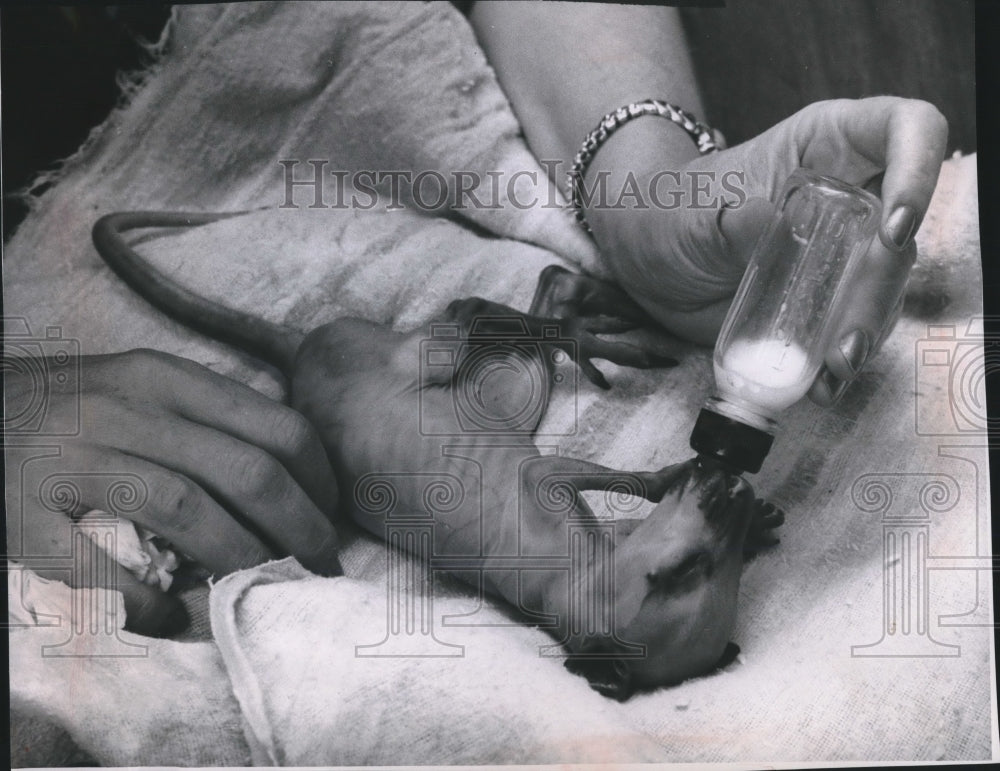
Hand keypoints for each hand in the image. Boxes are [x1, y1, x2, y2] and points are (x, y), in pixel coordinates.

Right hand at [5, 349, 341, 635]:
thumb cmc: (71, 408)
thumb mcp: (143, 390)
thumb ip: (207, 419)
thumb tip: (293, 478)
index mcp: (164, 378)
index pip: (275, 425)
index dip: (321, 479)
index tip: (334, 514)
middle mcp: (124, 410)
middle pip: (246, 472)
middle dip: (300, 528)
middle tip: (320, 564)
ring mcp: (72, 459)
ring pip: (186, 510)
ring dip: (240, 559)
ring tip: (263, 587)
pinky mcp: (22, 512)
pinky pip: (93, 564)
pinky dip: (142, 598)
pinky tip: (171, 617)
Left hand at [587, 96, 947, 403]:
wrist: (646, 260)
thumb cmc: (668, 212)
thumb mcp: (690, 213)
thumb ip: (730, 220)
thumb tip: (765, 220)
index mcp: (827, 147)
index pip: (907, 130)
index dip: (921, 169)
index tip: (895, 227)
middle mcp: (850, 196)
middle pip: (901, 231)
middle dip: (883, 288)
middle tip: (847, 338)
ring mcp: (842, 252)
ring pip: (885, 288)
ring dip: (867, 333)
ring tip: (832, 369)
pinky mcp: (824, 301)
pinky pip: (852, 328)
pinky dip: (842, 361)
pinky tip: (819, 385)